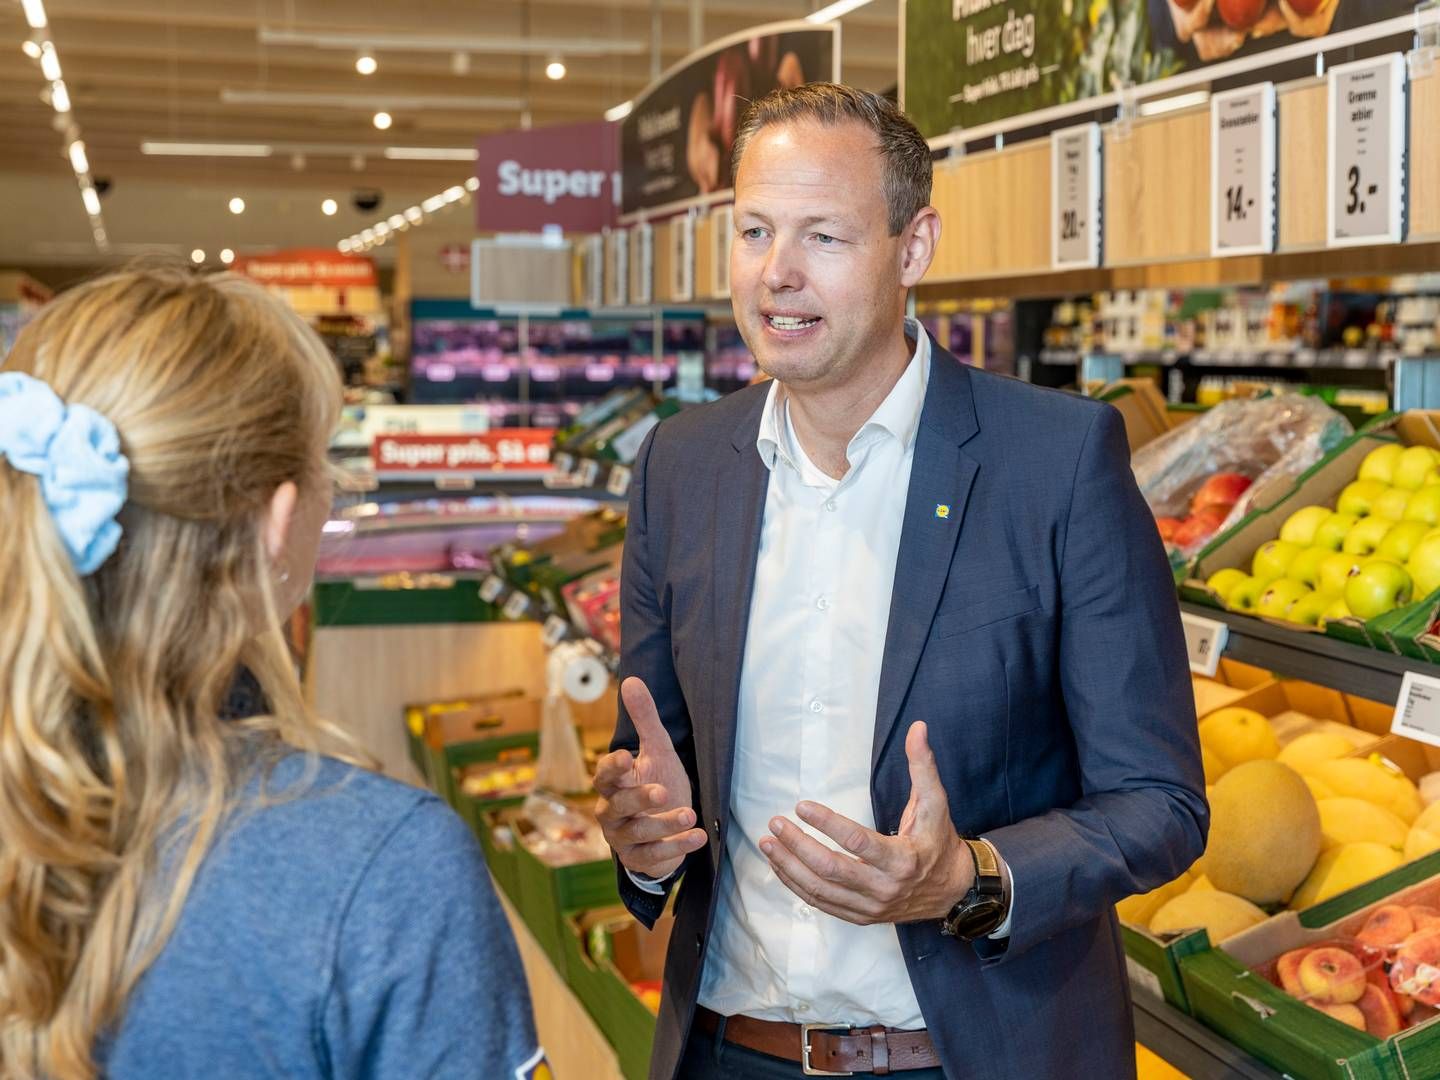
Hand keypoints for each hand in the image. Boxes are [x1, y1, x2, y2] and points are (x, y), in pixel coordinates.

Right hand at [594, 677, 707, 879]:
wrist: (665, 829)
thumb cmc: (656, 783)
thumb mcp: (656, 751)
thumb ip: (645, 720)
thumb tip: (630, 680)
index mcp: (614, 784)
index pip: (605, 775)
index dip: (613, 767)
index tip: (627, 756)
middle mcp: (612, 811)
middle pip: (618, 805)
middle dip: (640, 799)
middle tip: (662, 791)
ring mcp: (624, 837)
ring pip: (638, 832)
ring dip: (664, 825)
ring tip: (689, 815)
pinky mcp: (639, 858)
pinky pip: (654, 855)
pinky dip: (677, 847)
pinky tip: (698, 837)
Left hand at [760, 721, 973, 925]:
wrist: (953, 890)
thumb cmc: (939, 841)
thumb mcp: (935, 803)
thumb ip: (923, 766)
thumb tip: (918, 728)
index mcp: (902, 860)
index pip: (857, 843)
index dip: (827, 823)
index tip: (802, 806)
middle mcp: (884, 888)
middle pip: (831, 869)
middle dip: (798, 845)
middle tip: (776, 823)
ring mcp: (871, 907)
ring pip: (821, 890)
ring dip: (789, 867)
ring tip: (768, 843)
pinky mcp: (861, 917)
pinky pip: (822, 904)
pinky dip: (797, 886)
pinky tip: (781, 866)